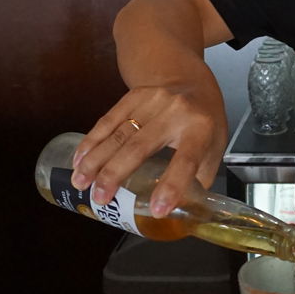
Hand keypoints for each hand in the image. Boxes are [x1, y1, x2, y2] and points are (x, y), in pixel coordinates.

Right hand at [69, 82, 226, 215]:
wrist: (191, 80)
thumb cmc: (204, 122)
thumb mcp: (214, 150)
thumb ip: (198, 180)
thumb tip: (177, 213)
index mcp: (201, 129)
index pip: (186, 160)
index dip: (172, 186)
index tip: (157, 210)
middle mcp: (176, 112)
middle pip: (140, 146)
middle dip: (115, 174)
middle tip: (100, 198)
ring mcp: (153, 101)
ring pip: (119, 132)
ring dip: (95, 159)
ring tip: (81, 182)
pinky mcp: (135, 96)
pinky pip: (108, 119)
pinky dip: (92, 141)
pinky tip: (80, 158)